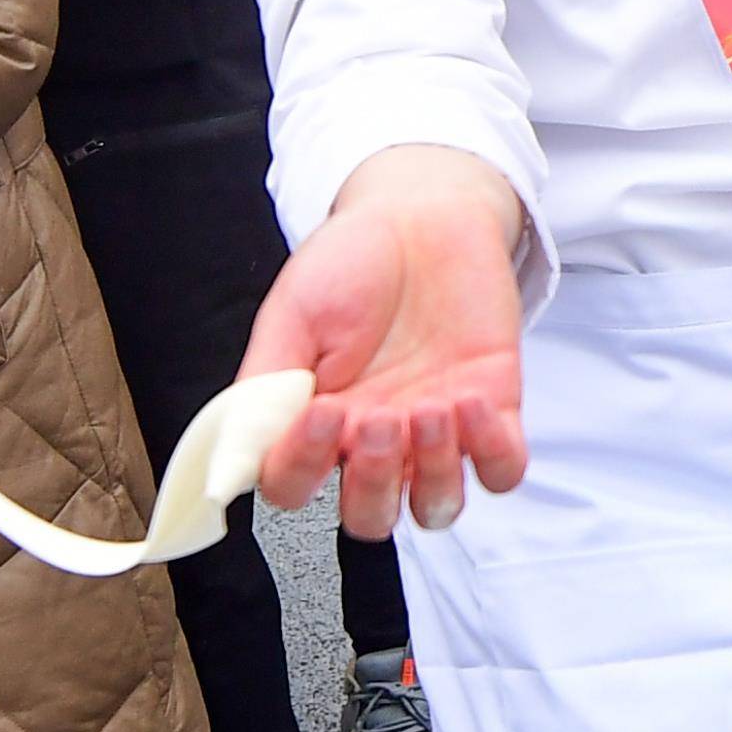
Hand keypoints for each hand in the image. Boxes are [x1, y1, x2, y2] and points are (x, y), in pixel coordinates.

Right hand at [245, 145, 531, 536]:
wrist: (422, 214)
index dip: (303, 468)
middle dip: (375, 482)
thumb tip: (230, 454)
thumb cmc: (351, 262)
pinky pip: (501, 470)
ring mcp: (435, 434)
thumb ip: (265, 384)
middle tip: (380, 418)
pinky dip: (492, 454)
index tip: (322, 412)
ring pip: (436, 508)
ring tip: (432, 407)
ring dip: (434, 473)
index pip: (294, 486)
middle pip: (370, 517)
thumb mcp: (293, 312)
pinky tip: (473, 400)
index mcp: (316, 424)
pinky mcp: (492, 412)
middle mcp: (374, 443)